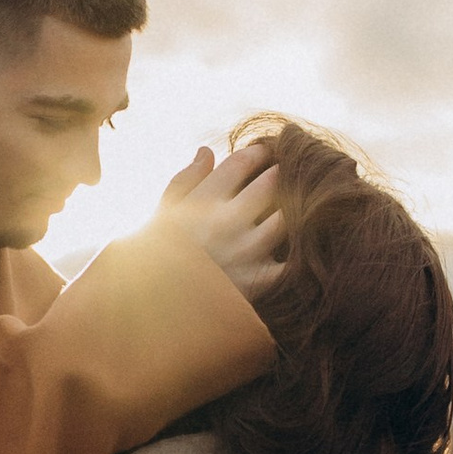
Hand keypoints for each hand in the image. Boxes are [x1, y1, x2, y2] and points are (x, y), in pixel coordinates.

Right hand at [153, 134, 284, 301]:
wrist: (156, 302)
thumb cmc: (159, 252)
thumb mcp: (166, 211)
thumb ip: (186, 178)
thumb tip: (206, 151)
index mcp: (203, 202)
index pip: (240, 163)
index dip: (257, 153)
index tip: (265, 152)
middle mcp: (226, 222)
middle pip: (270, 185)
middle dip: (281, 174)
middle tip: (287, 173)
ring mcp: (243, 253)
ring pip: (284, 220)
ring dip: (291, 210)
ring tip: (293, 206)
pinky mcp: (256, 282)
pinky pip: (289, 263)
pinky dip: (296, 253)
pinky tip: (294, 246)